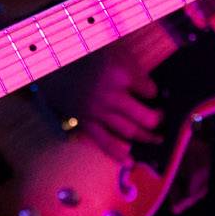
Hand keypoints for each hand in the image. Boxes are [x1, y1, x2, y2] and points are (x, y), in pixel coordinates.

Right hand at [37, 55, 163, 164]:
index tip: (153, 93)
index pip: (150, 91)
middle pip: (144, 118)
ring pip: (129, 132)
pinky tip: (130, 162)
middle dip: (157, 120)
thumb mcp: (115, 52)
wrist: (53, 62)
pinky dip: (118, 154)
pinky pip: (104, 142)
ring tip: (156, 140)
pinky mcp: (85, 122)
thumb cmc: (88, 55)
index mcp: (119, 74)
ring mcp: (97, 112)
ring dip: (146, 138)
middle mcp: (110, 96)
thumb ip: (134, 70)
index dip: (154, 92)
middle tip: (161, 119)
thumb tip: (154, 92)